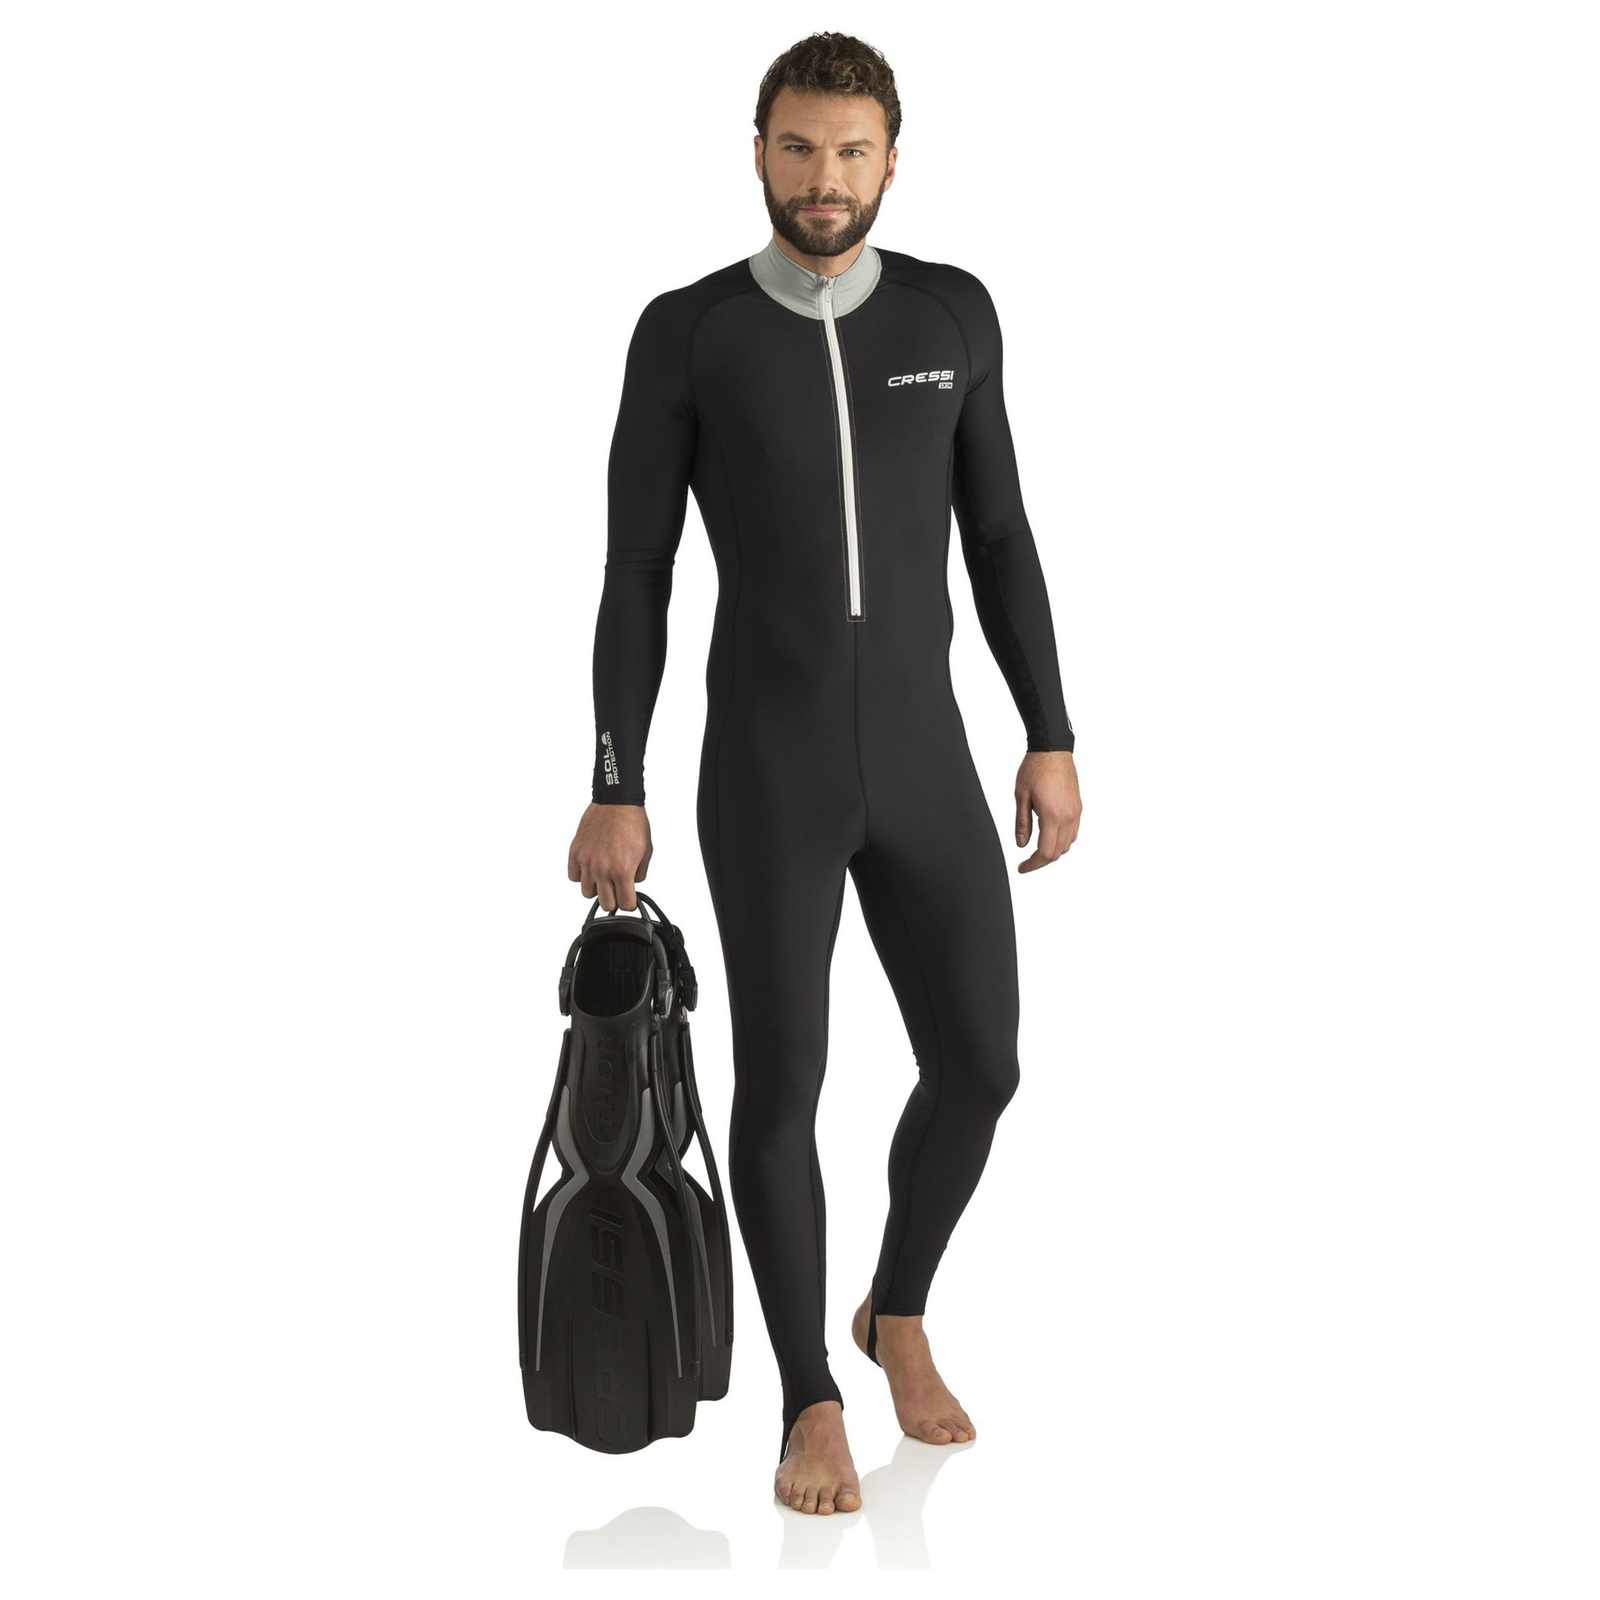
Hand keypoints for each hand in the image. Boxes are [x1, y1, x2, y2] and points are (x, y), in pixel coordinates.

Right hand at [569, 802, 652, 910]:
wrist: (617, 802)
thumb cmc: (632, 823)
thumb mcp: (646, 851)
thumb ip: (639, 873)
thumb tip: (632, 884)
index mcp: (622, 870)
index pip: (625, 904)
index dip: (630, 903)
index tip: (629, 898)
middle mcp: (602, 869)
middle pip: (605, 904)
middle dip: (614, 899)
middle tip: (617, 889)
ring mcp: (587, 861)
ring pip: (587, 892)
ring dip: (596, 888)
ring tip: (603, 877)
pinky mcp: (575, 852)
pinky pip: (573, 876)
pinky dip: (581, 875)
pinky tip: (590, 867)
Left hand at [1014, 751, 1080, 872]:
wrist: (1053, 749)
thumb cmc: (1035, 769)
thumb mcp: (1021, 796)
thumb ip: (1022, 823)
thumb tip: (1021, 845)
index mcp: (1052, 815)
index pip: (1046, 852)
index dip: (1033, 864)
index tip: (1022, 868)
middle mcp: (1068, 817)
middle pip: (1058, 852)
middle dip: (1042, 861)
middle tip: (1027, 862)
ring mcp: (1075, 812)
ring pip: (1068, 844)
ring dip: (1053, 851)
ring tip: (1036, 850)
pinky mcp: (1078, 807)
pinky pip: (1073, 833)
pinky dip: (1062, 840)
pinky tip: (1049, 836)